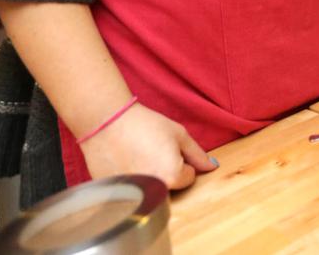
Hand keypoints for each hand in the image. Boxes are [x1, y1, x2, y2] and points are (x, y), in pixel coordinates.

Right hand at [79, 103, 217, 189]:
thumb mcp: (178, 134)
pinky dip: (131, 182)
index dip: (181, 161)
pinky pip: (131, 193)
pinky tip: (124, 163)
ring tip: (137, 157)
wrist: (106, 122)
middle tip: (151, 153)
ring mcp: (134, 195)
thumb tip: (212, 167)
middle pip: (170, 188)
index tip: (165, 148)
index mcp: (173, 177)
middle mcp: (154, 191)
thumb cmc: (144, 124)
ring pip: (151, 191)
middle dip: (166, 173)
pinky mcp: (116, 196)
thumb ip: (197, 153)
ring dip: (148, 179)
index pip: (189, 177)